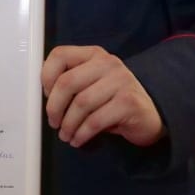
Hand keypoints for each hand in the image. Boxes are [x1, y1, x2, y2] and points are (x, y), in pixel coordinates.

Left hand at [42, 45, 164, 149]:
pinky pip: (95, 120)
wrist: (150, 114)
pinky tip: (79, 139)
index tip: (47, 96)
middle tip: (54, 122)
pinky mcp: (128, 102)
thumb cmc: (114, 100)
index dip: (46, 77)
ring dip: (68, 124)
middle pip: (67, 82)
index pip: (60, 55)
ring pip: (81, 104)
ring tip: (66, 135)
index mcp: (94, 55)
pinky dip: (82, 133)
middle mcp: (108, 63)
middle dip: (54, 107)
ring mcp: (121, 81)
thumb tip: (45, 98)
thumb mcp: (92, 84)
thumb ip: (72, 83)